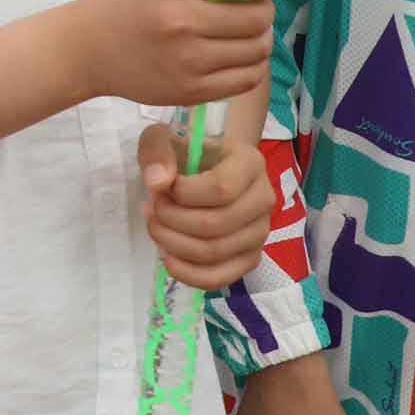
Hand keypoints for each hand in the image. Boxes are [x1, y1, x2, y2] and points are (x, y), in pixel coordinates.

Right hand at [62, 0, 278, 108]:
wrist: (85, 50)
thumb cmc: (120, 4)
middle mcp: (182, 22)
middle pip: (256, 18)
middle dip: (265, 10)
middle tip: (257, 8)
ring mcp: (188, 61)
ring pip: (256, 50)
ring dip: (260, 39)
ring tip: (249, 34)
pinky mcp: (191, 91)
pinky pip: (245, 79)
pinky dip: (252, 66)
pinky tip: (240, 57)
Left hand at [139, 127, 270, 289]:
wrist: (205, 168)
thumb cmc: (185, 152)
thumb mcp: (163, 137)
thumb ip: (157, 151)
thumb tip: (157, 182)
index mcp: (250, 163)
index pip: (221, 189)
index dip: (183, 194)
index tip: (161, 187)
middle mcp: (264, 198)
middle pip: (216, 224)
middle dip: (171, 220)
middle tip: (150, 208)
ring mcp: (261, 232)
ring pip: (215, 252)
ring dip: (173, 243)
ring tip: (155, 226)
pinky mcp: (250, 258)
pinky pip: (221, 277)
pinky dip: (189, 273)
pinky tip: (168, 257)